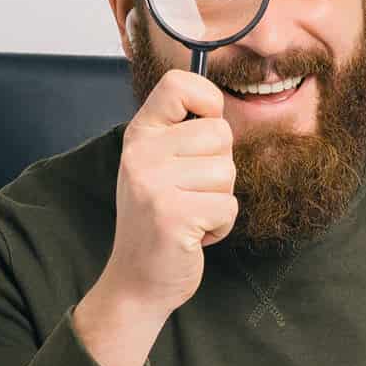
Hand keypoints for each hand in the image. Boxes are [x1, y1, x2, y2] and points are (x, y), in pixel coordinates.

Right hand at [75, 70, 236, 365]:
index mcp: (140, 135)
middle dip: (220, 168)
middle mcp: (141, 155)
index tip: (205, 128)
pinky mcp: (173, 216)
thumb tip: (221, 107)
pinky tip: (194, 235)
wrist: (137, 280)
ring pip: (227, 172)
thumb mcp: (159, 166)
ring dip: (220, 200)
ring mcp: (154, 185)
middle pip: (220, 133)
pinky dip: (221, 226)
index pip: (179, 85)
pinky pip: (228, 206)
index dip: (207, 101)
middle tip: (191, 193)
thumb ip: (183, 135)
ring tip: (191, 214)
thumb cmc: (159, 220)